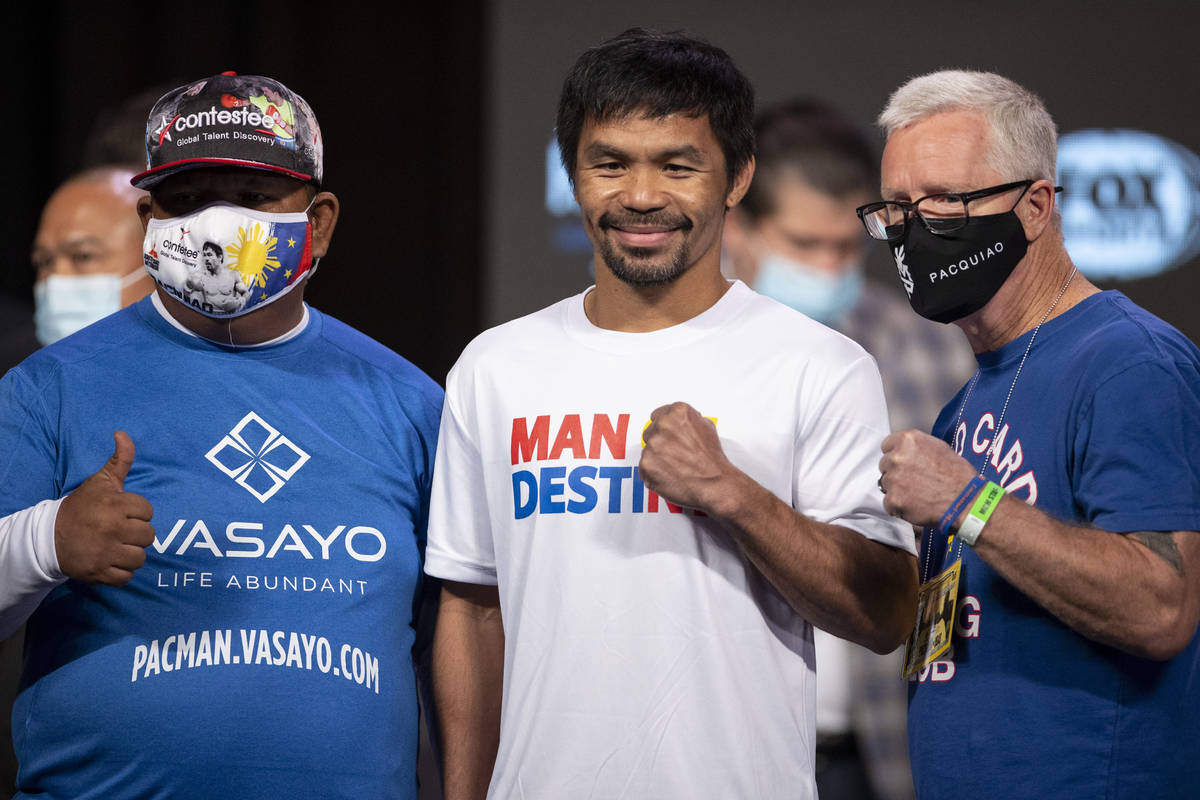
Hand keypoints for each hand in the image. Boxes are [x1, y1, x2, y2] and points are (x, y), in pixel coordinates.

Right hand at [55, 431, 155, 584]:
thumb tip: (122, 434)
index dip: (137, 512)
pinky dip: (121, 572)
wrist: (49, 536)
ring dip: (131, 554)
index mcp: (116, 505)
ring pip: (141, 557)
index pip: (148, 512)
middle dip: (136, 533)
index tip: (122, 512)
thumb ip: (120, 460)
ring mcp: (107, 553)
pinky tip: (111, 561)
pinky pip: (127, 577)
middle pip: (149, 536)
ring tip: (117, 546)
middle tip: (120, 531)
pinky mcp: (100, 573)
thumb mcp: (101, 481)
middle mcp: (113, 529)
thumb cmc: (82, 506)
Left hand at [638, 402, 736, 514]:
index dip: (664, 428)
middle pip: (650, 432)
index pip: (657, 415)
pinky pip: (644, 468)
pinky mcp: (646, 465)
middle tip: (675, 454)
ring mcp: (652, 446)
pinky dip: (654, 473)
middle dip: (660, 443)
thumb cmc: (713, 461)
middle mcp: (663, 426)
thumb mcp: (707, 427)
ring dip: (657, 459)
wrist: (715, 485)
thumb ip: (689, 420)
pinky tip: (670, 475)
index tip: (667, 436)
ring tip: (676, 467)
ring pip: (647, 451)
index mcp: (677, 413)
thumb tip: (680, 422)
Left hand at [878, 430, 977, 527]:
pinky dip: (899, 507)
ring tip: (919, 494)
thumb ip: (916, 448)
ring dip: (897, 490)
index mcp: (907, 440)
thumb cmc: (958, 476)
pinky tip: (916, 505)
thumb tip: (903, 451)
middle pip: (884, 465)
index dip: (896, 456)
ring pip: (886, 485)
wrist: (967, 502)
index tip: (905, 464)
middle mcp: (897, 457)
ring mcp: (894, 480)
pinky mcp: (894, 500)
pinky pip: (888, 503)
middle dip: (896, 473)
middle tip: (915, 481)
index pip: (887, 446)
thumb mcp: (939, 448)